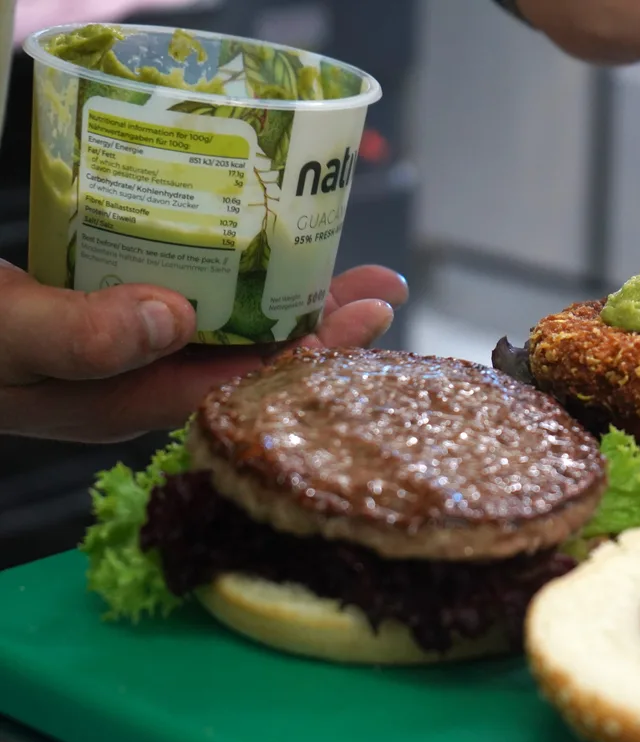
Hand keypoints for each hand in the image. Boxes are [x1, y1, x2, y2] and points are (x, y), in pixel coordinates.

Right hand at [0, 263, 407, 442]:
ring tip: (344, 269)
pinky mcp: (103, 316)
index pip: (235, 387)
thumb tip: (172, 321)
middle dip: (317, 326)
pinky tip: (257, 259)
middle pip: (246, 359)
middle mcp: (131, 381)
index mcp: (118, 400)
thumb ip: (73, 338)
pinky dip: (229, 280)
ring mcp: (118, 350)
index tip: (363, 321)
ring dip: (283, 298)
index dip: (305, 356)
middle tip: (381, 289)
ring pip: (222, 329)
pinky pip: (187, 302)